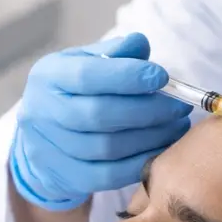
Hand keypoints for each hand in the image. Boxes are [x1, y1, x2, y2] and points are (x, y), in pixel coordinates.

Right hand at [10, 33, 192, 209]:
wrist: (45, 137)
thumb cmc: (77, 91)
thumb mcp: (88, 62)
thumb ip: (116, 53)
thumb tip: (140, 44)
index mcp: (49, 76)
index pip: (87, 75)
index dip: (128, 76)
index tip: (162, 77)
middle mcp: (42, 112)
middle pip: (99, 114)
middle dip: (147, 110)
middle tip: (179, 106)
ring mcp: (49, 148)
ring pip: (106, 148)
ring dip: (150, 138)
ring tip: (176, 126)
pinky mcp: (65, 177)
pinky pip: (108, 176)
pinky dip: (139, 163)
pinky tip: (161, 149)